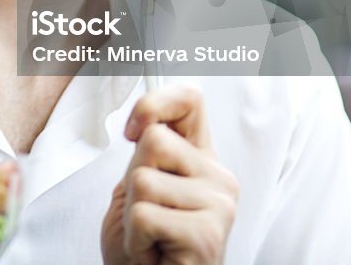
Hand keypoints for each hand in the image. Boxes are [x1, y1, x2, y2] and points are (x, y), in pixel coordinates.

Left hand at [101, 85, 238, 264]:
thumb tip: (144, 119)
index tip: (131, 132)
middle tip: (145, 213)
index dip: (153, 104)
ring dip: (132, 215)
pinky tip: (154, 252)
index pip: (189, 101)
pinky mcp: (207, 234)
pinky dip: (135, 238)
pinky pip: (144, 215)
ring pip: (142, 179)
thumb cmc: (144, 243)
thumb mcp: (140, 186)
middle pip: (153, 140)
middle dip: (132, 180)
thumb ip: (149, 152)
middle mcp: (219, 177)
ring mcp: (219, 206)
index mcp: (202, 159)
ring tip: (151, 235)